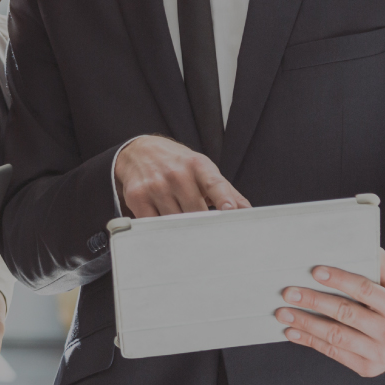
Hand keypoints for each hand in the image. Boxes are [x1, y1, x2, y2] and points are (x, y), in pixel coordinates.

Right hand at [113, 135, 250, 217]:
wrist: (139, 151)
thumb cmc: (177, 164)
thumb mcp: (203, 169)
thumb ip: (226, 191)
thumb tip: (246, 212)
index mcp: (197, 165)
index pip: (213, 183)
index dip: (223, 197)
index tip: (229, 209)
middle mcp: (176, 173)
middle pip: (196, 211)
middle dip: (203, 223)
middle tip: (207, 233)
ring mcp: (155, 185)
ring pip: (176, 221)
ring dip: (182, 228)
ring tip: (182, 222)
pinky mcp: (137, 197)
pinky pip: (155, 224)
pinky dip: (162, 230)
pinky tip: (165, 223)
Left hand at [276, 250, 384, 377]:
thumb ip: (380, 266)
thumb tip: (364, 246)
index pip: (364, 290)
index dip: (339, 280)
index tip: (315, 272)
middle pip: (345, 314)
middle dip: (313, 302)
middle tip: (289, 293)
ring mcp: (378, 353)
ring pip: (336, 336)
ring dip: (306, 323)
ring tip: (284, 313)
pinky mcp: (366, 367)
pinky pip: (333, 353)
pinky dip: (310, 341)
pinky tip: (293, 331)